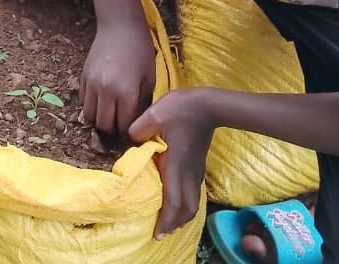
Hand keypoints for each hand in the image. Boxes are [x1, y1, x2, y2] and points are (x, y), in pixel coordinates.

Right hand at [81, 18, 155, 136]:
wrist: (120, 25)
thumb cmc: (141, 50)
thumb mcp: (149, 77)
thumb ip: (143, 103)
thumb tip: (139, 123)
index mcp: (126, 92)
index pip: (124, 126)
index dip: (130, 131)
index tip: (134, 129)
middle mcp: (106, 90)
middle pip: (104, 125)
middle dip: (114, 128)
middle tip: (121, 122)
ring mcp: (91, 83)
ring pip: (89, 116)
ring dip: (100, 118)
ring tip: (110, 112)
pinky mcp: (83, 76)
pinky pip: (83, 101)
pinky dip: (91, 105)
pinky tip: (102, 99)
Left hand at [129, 89, 214, 238]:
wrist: (209, 105)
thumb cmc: (181, 109)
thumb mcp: (154, 114)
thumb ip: (138, 130)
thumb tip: (130, 140)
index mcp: (175, 165)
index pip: (173, 202)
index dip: (166, 220)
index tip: (157, 233)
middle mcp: (187, 173)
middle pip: (186, 209)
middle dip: (174, 224)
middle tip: (161, 232)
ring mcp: (195, 170)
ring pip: (192, 202)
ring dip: (182, 216)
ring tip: (170, 222)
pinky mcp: (198, 165)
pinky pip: (193, 192)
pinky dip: (186, 204)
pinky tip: (178, 200)